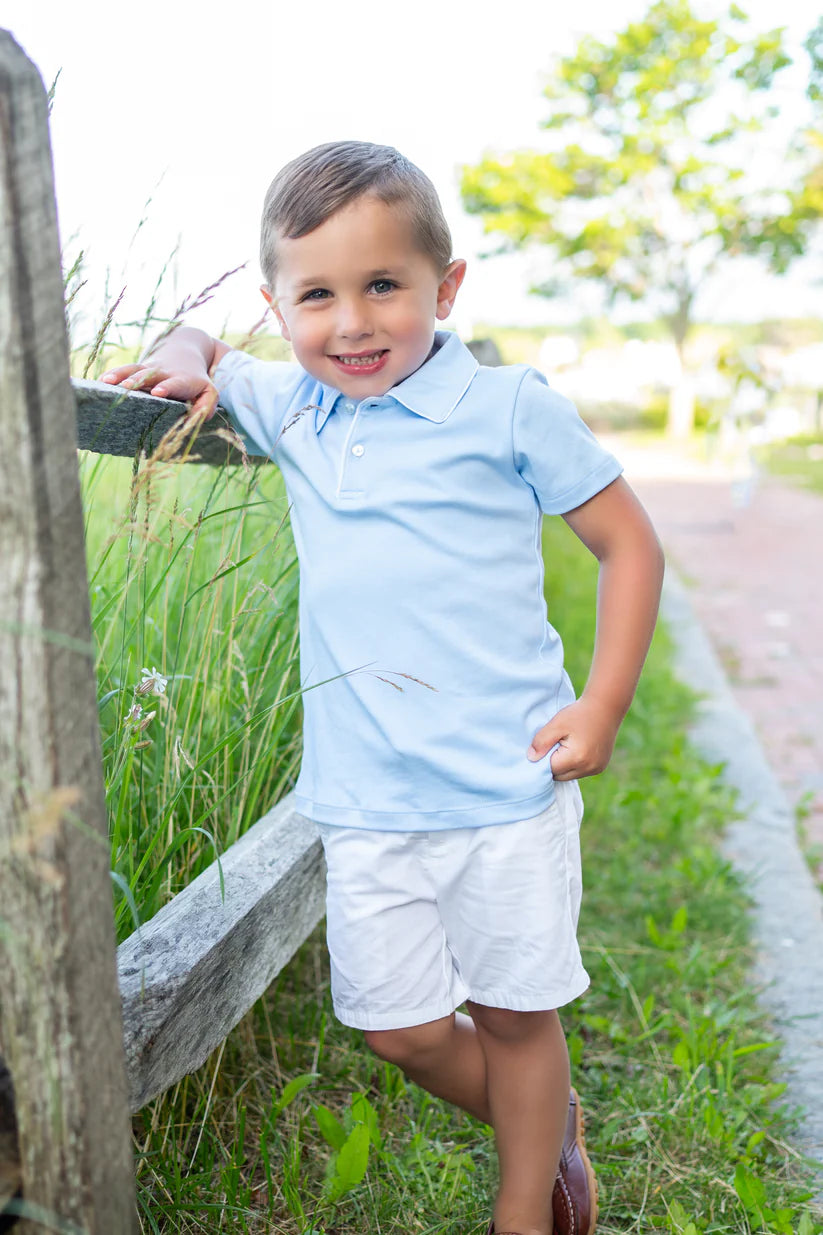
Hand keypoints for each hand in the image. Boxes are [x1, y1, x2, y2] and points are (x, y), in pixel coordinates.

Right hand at [99, 363, 218, 419]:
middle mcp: (163, 373)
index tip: (157, 392)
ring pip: (134, 369)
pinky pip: (124, 369)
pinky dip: (113, 374)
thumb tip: (197, 418)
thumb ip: (207, 405)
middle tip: (127, 387)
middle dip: (138, 380)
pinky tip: (100, 381)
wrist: (184, 352)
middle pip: (150, 375)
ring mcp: (148, 370)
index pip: (175, 383)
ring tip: (106, 382)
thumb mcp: (209, 392)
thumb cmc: (197, 379)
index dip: (166, 387)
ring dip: (121, 375)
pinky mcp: (138, 369)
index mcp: (182, 380)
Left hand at [527, 695, 620, 779]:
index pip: (550, 769)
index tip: (547, 744)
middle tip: (557, 743)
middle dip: (554, 763)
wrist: (605, 707)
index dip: (544, 757)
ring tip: (568, 744)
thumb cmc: (579, 714)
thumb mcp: (556, 724)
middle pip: (560, 776)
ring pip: (570, 775)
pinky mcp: (600, 767)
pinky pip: (581, 772)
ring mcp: (596, 769)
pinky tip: (577, 748)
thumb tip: (531, 759)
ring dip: (565, 765)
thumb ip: (541, 742)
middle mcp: (588, 767)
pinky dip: (575, 764)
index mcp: (576, 758)